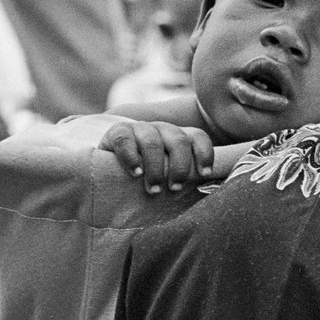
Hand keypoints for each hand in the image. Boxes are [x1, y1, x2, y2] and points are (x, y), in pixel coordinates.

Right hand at [98, 120, 220, 193]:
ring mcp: (140, 129)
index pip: (197, 136)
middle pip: (178, 139)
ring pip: (153, 140)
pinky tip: (135, 172)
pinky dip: (131, 156)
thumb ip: (187, 180)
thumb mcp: (169, 178)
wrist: (109, 175)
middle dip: (180, 166)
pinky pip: (124, 138)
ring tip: (154, 189)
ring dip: (155, 168)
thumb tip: (211, 191)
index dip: (204, 153)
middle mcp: (162, 130)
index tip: (204, 174)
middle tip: (175, 188)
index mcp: (178, 138)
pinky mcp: (117, 132)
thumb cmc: (147, 181)